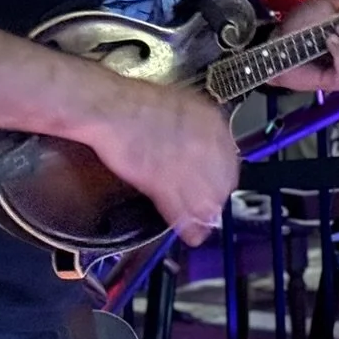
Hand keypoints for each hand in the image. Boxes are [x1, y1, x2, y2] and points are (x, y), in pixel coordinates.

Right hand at [87, 82, 241, 243]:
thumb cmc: (135, 105)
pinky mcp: (162, 179)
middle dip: (216, 202)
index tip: (220, 192)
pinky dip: (185, 224)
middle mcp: (205, 142)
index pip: (230, 163)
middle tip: (210, 214)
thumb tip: (204, 153)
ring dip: (203, 218)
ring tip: (202, 230)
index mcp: (211, 121)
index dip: (224, 183)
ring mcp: (185, 162)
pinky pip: (181, 209)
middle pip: (221, 184)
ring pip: (204, 199)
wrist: (107, 106)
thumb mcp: (180, 110)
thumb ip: (197, 134)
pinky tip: (189, 233)